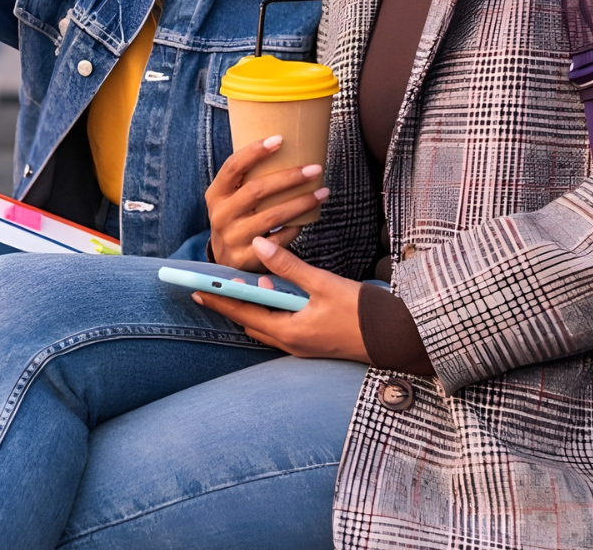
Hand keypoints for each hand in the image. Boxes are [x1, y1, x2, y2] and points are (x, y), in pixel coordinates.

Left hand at [192, 237, 366, 360]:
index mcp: (289, 332)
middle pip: (250, 322)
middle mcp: (291, 344)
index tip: (194, 288)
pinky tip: (274, 294)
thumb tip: (259, 245)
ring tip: (241, 286)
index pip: (242, 313)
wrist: (398, 339)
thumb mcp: (323, 284)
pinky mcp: (314, 343)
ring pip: (265, 325)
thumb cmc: (363, 313)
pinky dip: (270, 311)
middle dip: (230, 303)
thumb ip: (289, 266)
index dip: (217, 298)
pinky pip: (281, 327)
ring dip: (252, 307)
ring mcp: (303, 346)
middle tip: (209, 286)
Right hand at [205, 135, 327, 270]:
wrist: (226, 259)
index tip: (280, 139)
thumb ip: (247, 179)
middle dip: (289, 178)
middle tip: (315, 169)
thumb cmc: (237, 217)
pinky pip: (279, 239)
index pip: (233, 167)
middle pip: (257, 190)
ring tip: (322, 192)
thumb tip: (284, 145)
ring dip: (301, 203)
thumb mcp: (231, 198)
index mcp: (216, 194)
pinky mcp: (247, 258)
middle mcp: (221, 215)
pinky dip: (296, 227)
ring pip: (272, 216)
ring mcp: (233, 238)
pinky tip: (310, 218)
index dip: (254, 152)